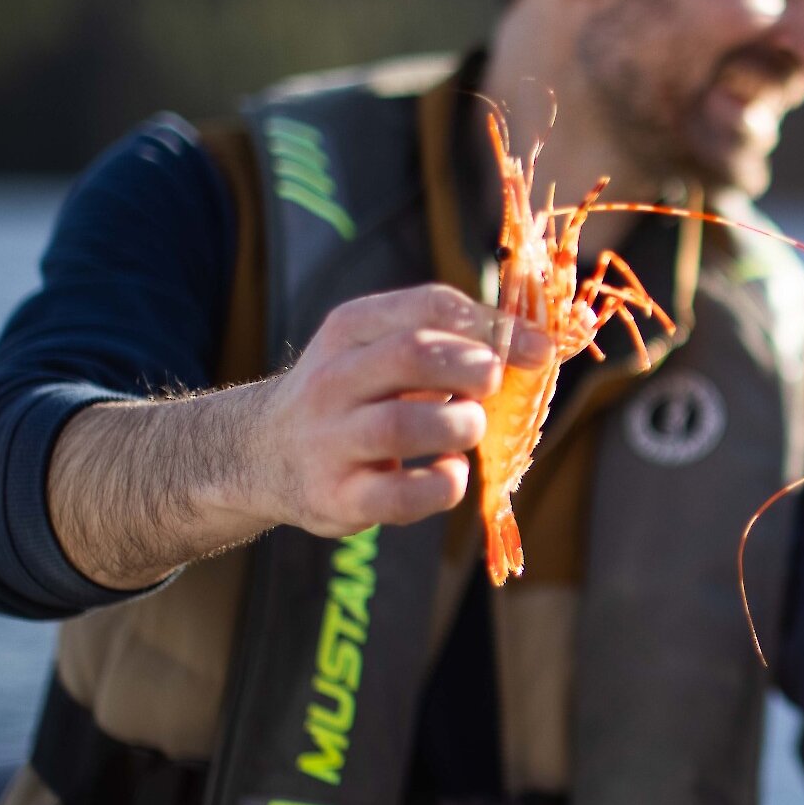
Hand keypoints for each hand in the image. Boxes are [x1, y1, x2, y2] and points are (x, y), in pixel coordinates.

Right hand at [237, 284, 549, 537]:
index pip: (429, 306)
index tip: (540, 351)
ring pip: (403, 425)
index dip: (495, 327)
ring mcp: (331, 440)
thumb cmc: (353, 393)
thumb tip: (538, 344)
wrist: (263, 453)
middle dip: (474, 368)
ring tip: (470, 427)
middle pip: (412, 356)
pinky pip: (401, 495)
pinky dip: (443, 484)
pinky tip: (450, 472)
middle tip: (494, 385)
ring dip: (459, 425)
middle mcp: (334, 379)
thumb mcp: (381, 346)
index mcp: (351, 328)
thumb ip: (450, 337)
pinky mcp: (338, 498)